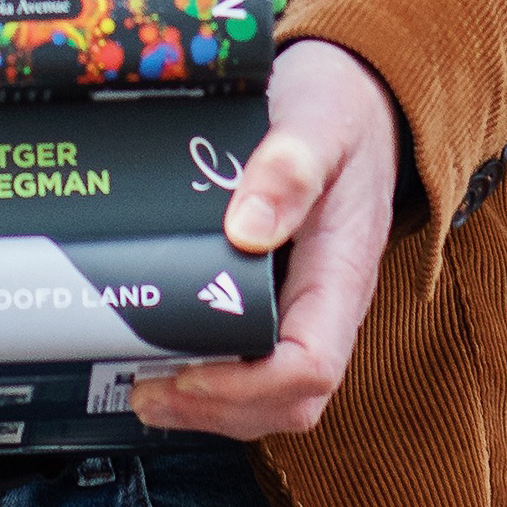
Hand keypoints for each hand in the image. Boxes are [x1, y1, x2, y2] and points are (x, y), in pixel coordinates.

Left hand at [133, 37, 396, 440]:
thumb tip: (246, 229)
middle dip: (218, 410)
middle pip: (289, 399)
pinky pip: (259, 364)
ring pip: (273, 395)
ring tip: (146, 389)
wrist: (360, 97)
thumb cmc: (342, 111)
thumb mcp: (319, 122)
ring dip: (210, 406)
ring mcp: (307, 306)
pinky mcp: (283, 300)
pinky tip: (167, 360)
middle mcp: (329, 303)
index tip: (189, 370)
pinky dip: (213, 379)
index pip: (311, 365)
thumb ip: (288, 168)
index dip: (248, 386)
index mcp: (343, 271)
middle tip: (146, 392)